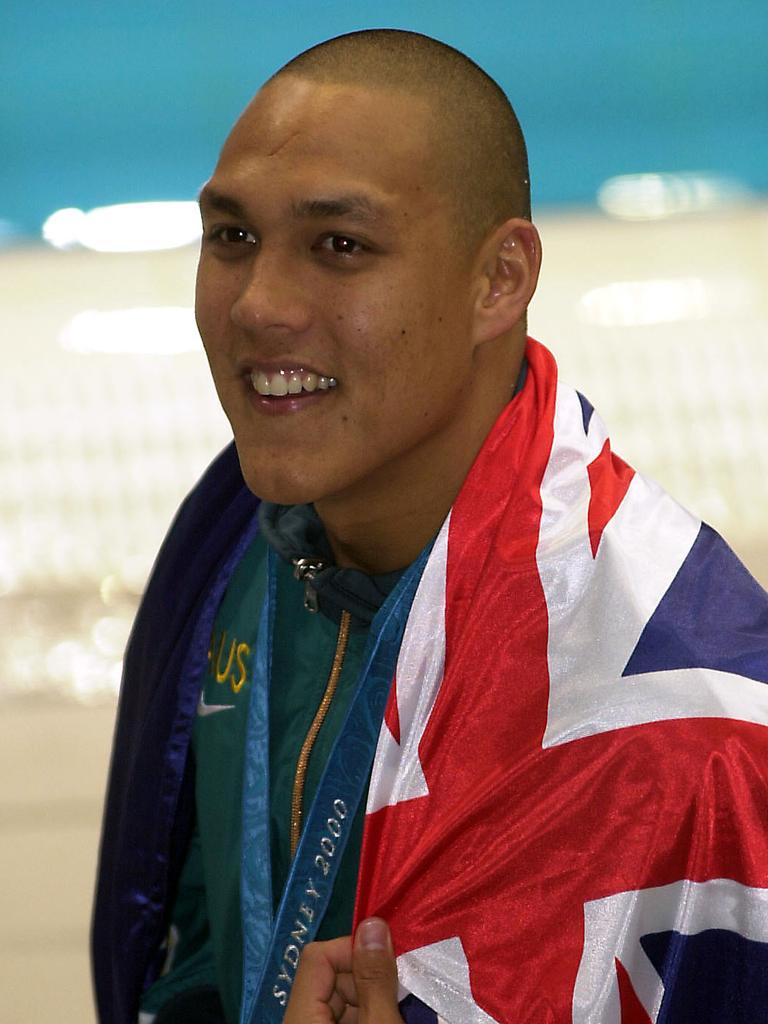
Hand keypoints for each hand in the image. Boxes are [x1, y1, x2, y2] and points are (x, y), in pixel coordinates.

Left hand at [284, 917, 402, 1023]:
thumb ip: (375, 980)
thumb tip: (373, 923)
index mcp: (301, 1017)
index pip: (317, 957)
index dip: (353, 950)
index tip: (388, 961)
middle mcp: (301, 1021)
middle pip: (331, 977)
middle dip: (369, 977)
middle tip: (402, 992)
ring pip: (343, 1000)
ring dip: (373, 996)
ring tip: (400, 1010)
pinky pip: (346, 1018)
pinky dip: (370, 1014)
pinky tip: (390, 1020)